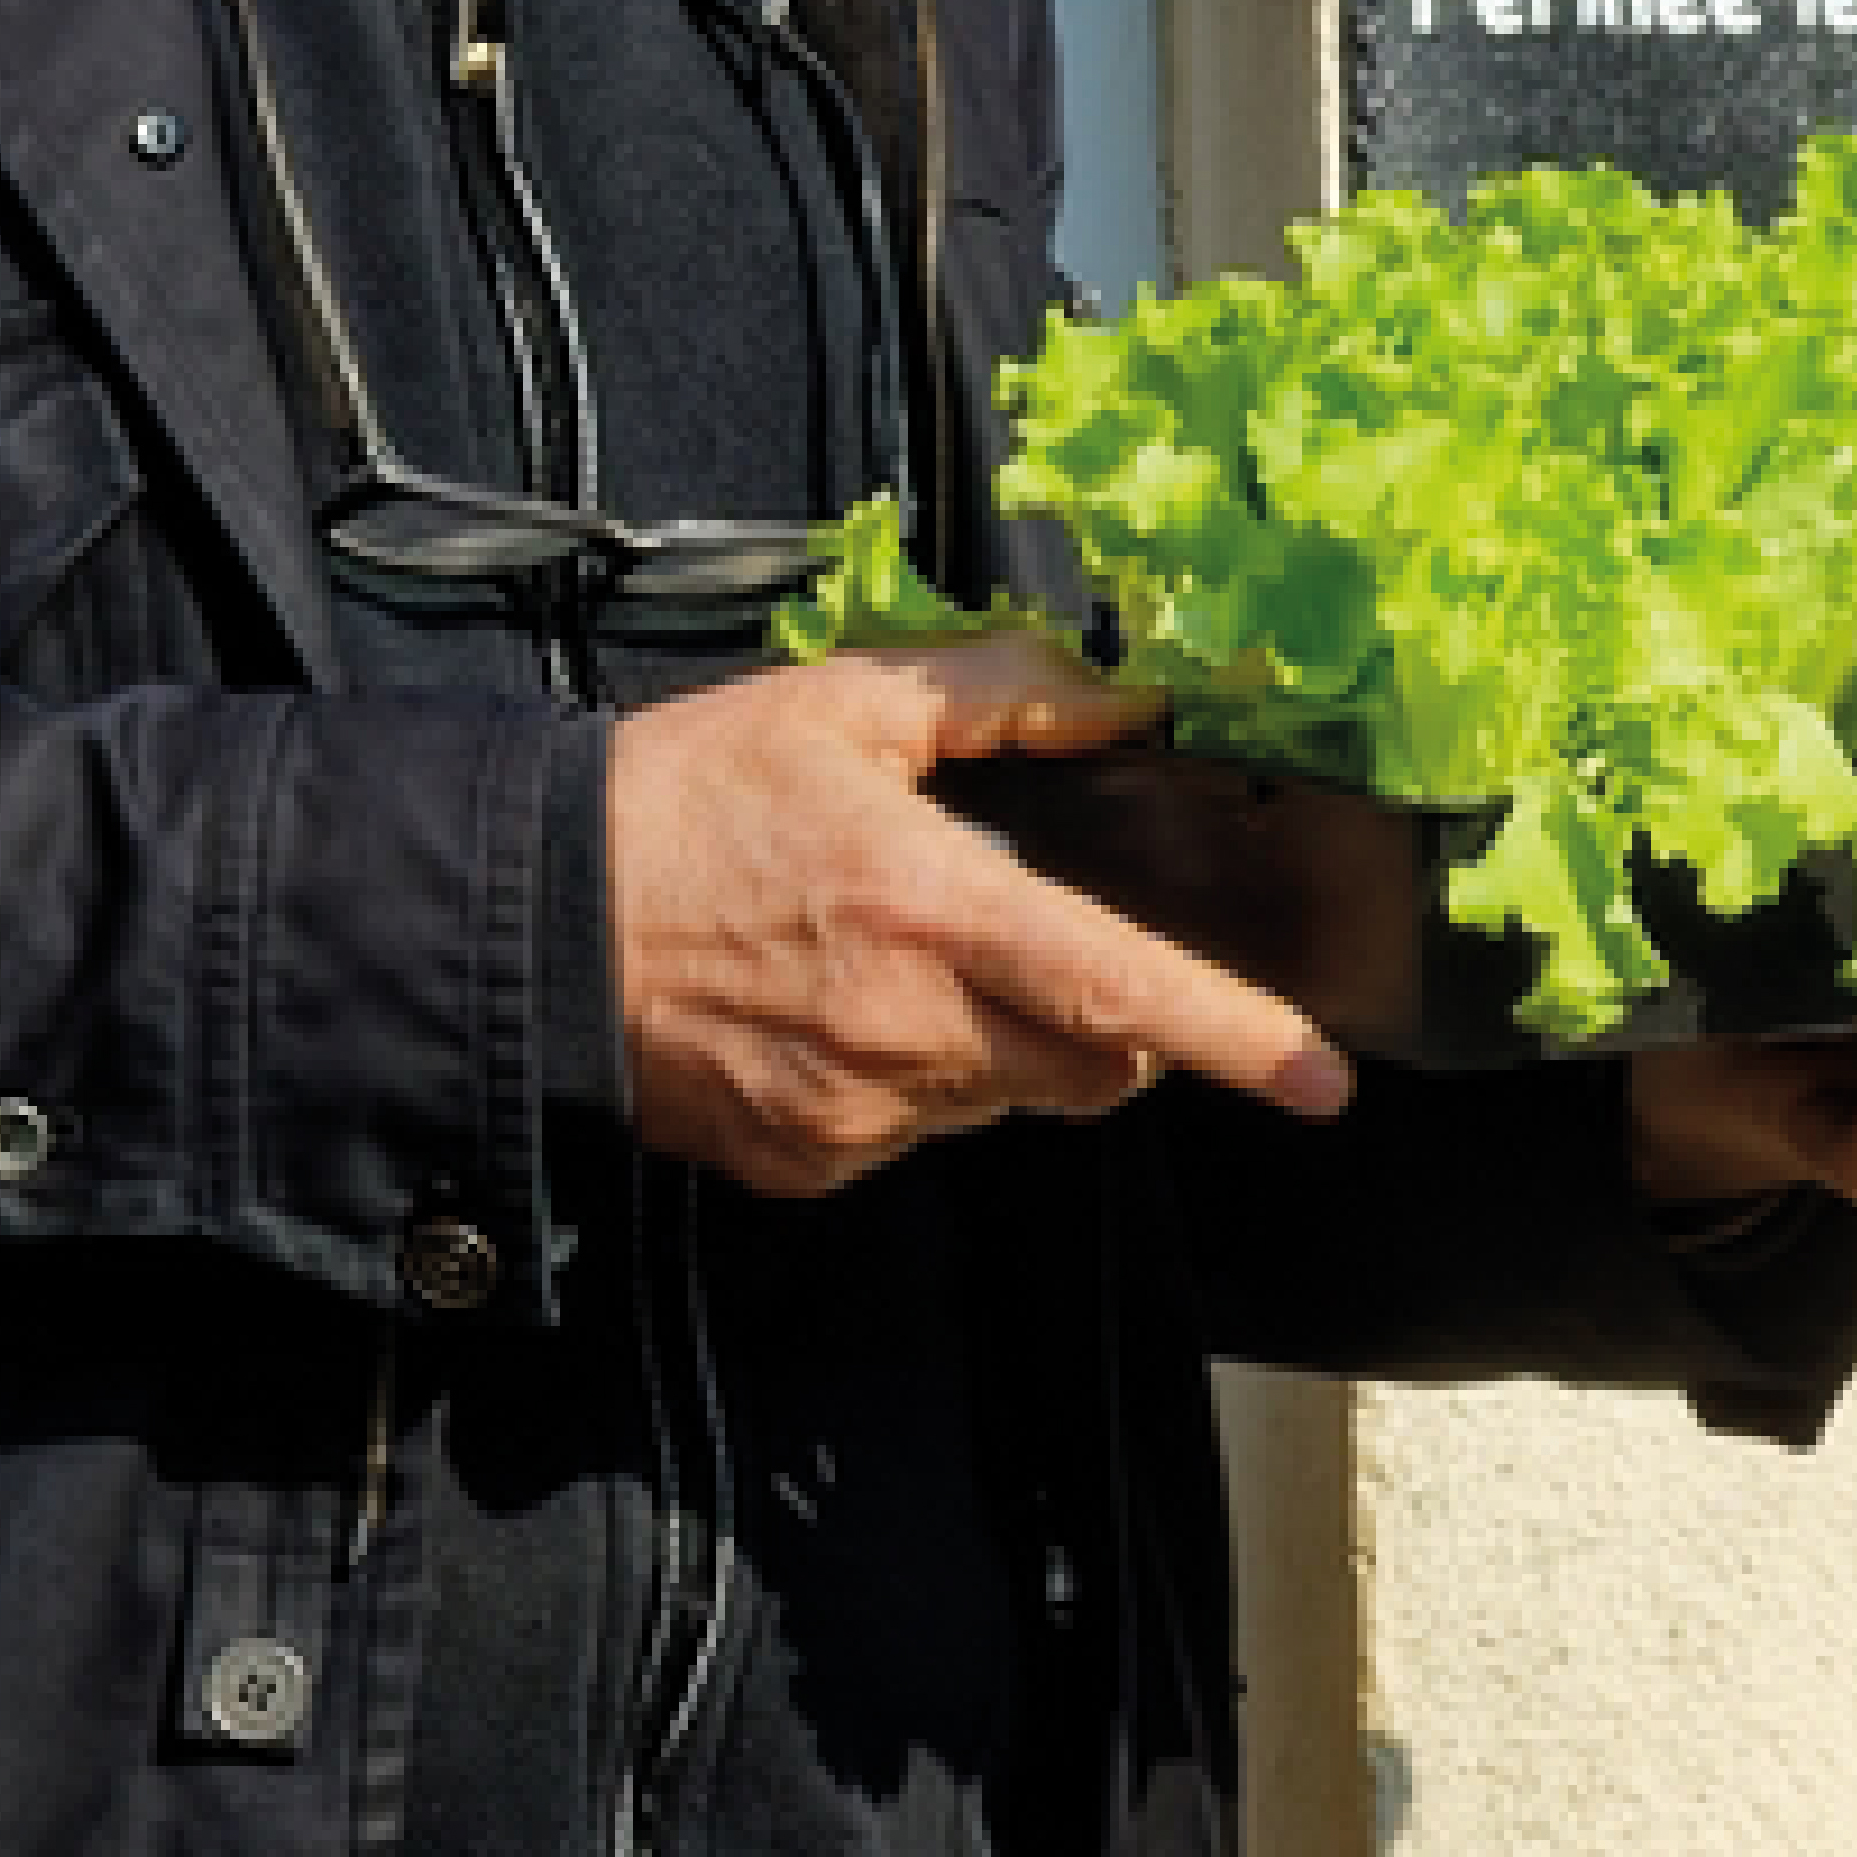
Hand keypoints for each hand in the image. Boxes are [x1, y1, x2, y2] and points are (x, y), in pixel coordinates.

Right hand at [607, 636, 1357, 1197]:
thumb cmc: (687, 798)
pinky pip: (918, 1133)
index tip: (1322, 1074)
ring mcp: (863, 1113)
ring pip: (1007, 1096)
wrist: (534, 926)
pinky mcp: (814, 1165)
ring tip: (906, 957)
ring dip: (1005, 1041)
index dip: (1236, 1035)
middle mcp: (914, 1031)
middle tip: (1044, 937)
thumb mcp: (842, 705)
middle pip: (1093, 1065)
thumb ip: (998, 691)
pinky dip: (917, 1079)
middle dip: (1113, 1019)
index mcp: (936, 911)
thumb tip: (1124, 695)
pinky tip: (839, 1011)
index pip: (1123, 988)